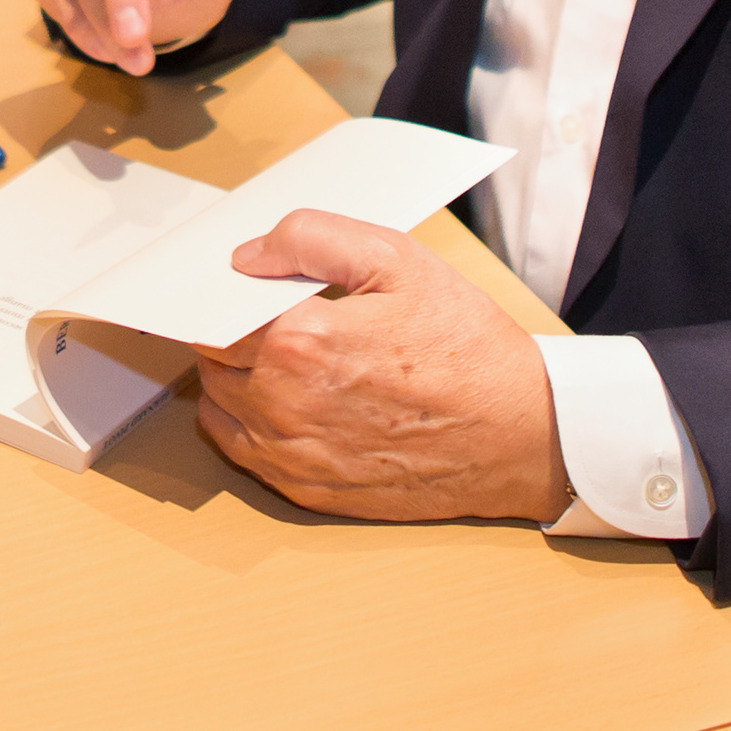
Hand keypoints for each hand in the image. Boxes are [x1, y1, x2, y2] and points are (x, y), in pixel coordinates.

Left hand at [188, 210, 565, 522]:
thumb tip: (246, 255)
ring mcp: (293, 456)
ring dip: (233, 374)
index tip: (230, 282)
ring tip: (281, 350)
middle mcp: (283, 406)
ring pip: (218, 405)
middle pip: (209, 356)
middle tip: (263, 310)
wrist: (521, 434)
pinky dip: (247, 421)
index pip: (211, 311)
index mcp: (299, 344)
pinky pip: (242, 450)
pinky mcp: (306, 492)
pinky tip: (284, 396)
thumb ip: (312, 238)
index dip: (216, 292)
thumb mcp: (398, 260)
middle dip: (225, 328)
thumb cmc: (466, 346)